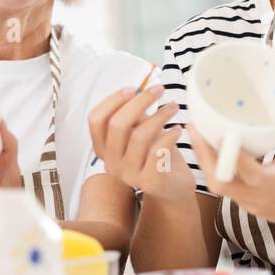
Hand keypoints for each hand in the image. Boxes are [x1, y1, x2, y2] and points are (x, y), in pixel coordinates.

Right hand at [87, 84, 194, 203]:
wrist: (174, 186)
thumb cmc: (156, 154)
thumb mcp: (141, 130)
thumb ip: (134, 115)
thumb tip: (138, 89)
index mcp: (104, 148)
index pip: (96, 120)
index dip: (112, 100)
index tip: (133, 88)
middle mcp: (111, 163)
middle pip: (117, 125)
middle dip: (140, 101)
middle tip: (160, 89)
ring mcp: (129, 175)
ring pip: (139, 137)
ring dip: (160, 116)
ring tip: (174, 107)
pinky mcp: (149, 183)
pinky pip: (157, 153)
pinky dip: (169, 136)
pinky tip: (178, 129)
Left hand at [188, 123, 274, 230]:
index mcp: (274, 182)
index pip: (246, 170)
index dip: (230, 153)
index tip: (218, 133)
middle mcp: (258, 196)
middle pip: (219, 181)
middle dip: (202, 156)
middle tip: (194, 130)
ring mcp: (250, 204)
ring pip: (218, 186)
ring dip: (205, 163)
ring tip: (197, 138)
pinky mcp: (248, 207)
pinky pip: (226, 189)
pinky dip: (217, 172)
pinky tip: (212, 154)